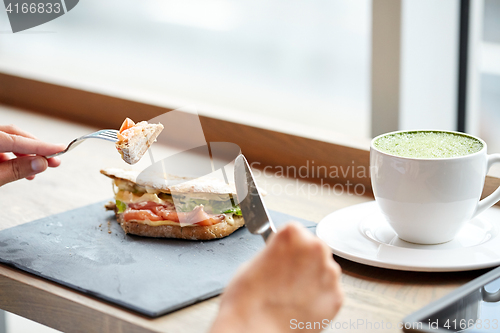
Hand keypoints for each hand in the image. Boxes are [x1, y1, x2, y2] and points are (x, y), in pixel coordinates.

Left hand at [0, 125, 63, 186]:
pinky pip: (1, 146)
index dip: (40, 146)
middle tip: (54, 160)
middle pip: (14, 135)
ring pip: (8, 139)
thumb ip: (15, 170)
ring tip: (37, 168)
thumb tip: (40, 163)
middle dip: (36, 148)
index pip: (17, 140)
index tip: (60, 148)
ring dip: (25, 154)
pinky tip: (19, 168)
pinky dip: (12, 156)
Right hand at [210, 223, 342, 332]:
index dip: (286, 246)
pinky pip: (330, 290)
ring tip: (292, 294)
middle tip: (285, 278)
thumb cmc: (247, 298)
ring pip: (324, 269)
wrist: (254, 331)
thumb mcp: (253, 261)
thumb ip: (276, 252)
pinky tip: (301, 305)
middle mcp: (316, 249)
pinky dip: (319, 297)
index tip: (281, 256)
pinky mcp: (337, 297)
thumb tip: (282, 256)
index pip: (296, 231)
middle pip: (313, 248)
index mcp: (293, 234)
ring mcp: (329, 274)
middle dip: (303, 260)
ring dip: (313, 278)